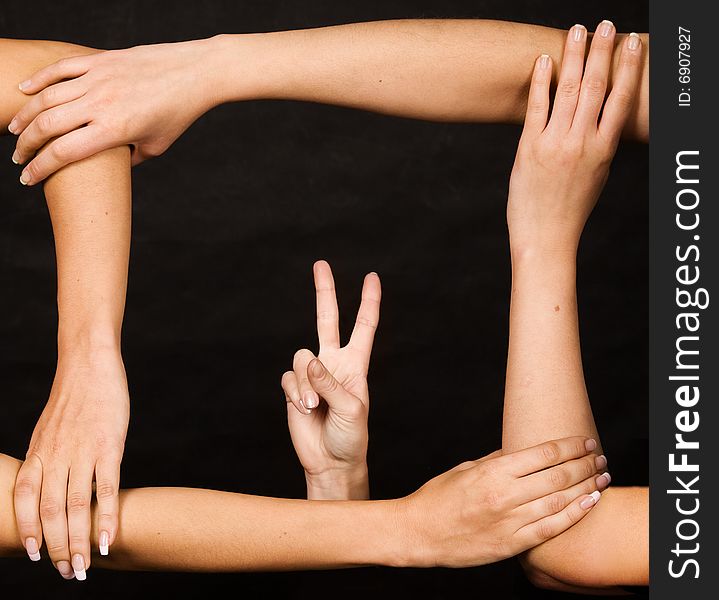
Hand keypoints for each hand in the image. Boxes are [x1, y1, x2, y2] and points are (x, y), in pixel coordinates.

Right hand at [8, 37, 225, 184]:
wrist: (195, 73)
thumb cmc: (179, 114)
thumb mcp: (156, 146)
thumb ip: (130, 159)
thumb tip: (112, 168)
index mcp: (115, 130)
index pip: (64, 153)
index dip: (40, 168)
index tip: (27, 179)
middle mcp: (102, 104)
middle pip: (47, 126)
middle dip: (26, 145)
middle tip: (18, 157)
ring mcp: (99, 79)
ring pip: (47, 96)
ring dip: (25, 115)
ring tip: (15, 130)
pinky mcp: (100, 60)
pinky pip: (60, 69)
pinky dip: (38, 80)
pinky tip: (25, 91)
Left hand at [14, 348, 128, 579]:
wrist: (90, 362)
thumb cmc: (75, 394)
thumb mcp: (51, 426)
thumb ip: (50, 453)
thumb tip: (52, 478)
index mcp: (39, 451)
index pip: (25, 499)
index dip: (29, 529)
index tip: (35, 555)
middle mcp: (55, 455)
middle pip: (50, 511)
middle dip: (55, 547)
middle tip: (65, 573)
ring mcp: (82, 451)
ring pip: (75, 506)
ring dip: (78, 541)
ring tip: (82, 567)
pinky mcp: (109, 446)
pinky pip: (106, 488)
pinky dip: (106, 517)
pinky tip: (107, 538)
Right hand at [281, 261, 380, 499]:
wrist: (329, 461)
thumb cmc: (351, 436)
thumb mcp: (352, 410)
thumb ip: (331, 384)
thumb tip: (311, 361)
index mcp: (356, 365)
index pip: (363, 327)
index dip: (368, 302)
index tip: (372, 278)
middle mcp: (333, 363)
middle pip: (327, 320)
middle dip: (325, 292)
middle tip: (321, 264)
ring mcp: (312, 375)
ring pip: (301, 356)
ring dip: (305, 382)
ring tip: (313, 406)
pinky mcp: (293, 388)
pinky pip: (288, 377)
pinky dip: (295, 392)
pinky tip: (303, 408)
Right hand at [398, 437, 608, 566]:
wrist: (419, 532)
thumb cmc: (438, 496)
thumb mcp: (466, 469)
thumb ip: (497, 461)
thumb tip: (524, 451)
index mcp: (493, 471)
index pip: (542, 454)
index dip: (569, 446)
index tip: (584, 441)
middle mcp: (505, 495)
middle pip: (557, 476)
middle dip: (583, 464)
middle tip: (599, 457)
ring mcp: (509, 521)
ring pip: (559, 501)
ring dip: (585, 487)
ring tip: (602, 477)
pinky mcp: (511, 544)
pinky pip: (550, 529)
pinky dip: (574, 515)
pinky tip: (589, 504)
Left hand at [507, 24, 643, 253]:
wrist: (546, 237)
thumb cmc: (571, 209)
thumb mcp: (596, 175)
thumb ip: (598, 143)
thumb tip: (601, 118)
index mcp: (604, 149)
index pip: (621, 97)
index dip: (626, 65)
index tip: (631, 41)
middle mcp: (582, 142)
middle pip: (595, 86)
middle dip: (601, 51)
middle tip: (605, 24)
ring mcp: (555, 143)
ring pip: (567, 90)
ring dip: (573, 56)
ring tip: (577, 30)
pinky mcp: (528, 148)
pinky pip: (536, 108)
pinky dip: (541, 82)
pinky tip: (544, 60)